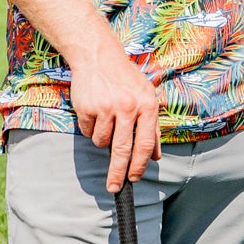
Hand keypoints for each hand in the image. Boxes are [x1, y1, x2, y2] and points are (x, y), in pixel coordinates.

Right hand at [70, 36, 162, 189]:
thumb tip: (156, 157)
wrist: (99, 56)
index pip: (145, 143)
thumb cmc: (126, 79)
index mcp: (147, 106)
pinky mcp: (87, 108)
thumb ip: (153, 128)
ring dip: (102, 141)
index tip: (134, 178)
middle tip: (114, 188)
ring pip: (102, 142)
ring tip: (106, 122)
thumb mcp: (147, 97)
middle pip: (122, 149)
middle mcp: (128, 107)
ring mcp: (106, 107)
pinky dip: (90, 128)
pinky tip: (94, 112)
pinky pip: (88, 131)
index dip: (140, 164)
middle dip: (118, 173)